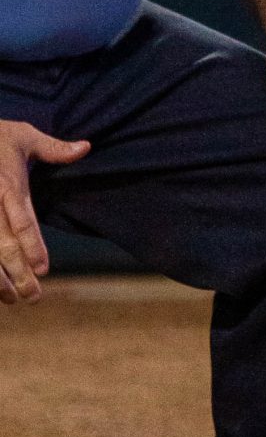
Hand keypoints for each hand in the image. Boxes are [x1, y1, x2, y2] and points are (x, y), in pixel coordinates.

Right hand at [0, 119, 90, 304]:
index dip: (31, 244)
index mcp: (8, 185)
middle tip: (33, 296)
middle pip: (3, 244)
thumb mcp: (23, 135)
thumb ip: (53, 148)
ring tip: (15, 300)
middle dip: (17, 273)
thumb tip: (86, 147)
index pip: (21, 219)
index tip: (43, 268)